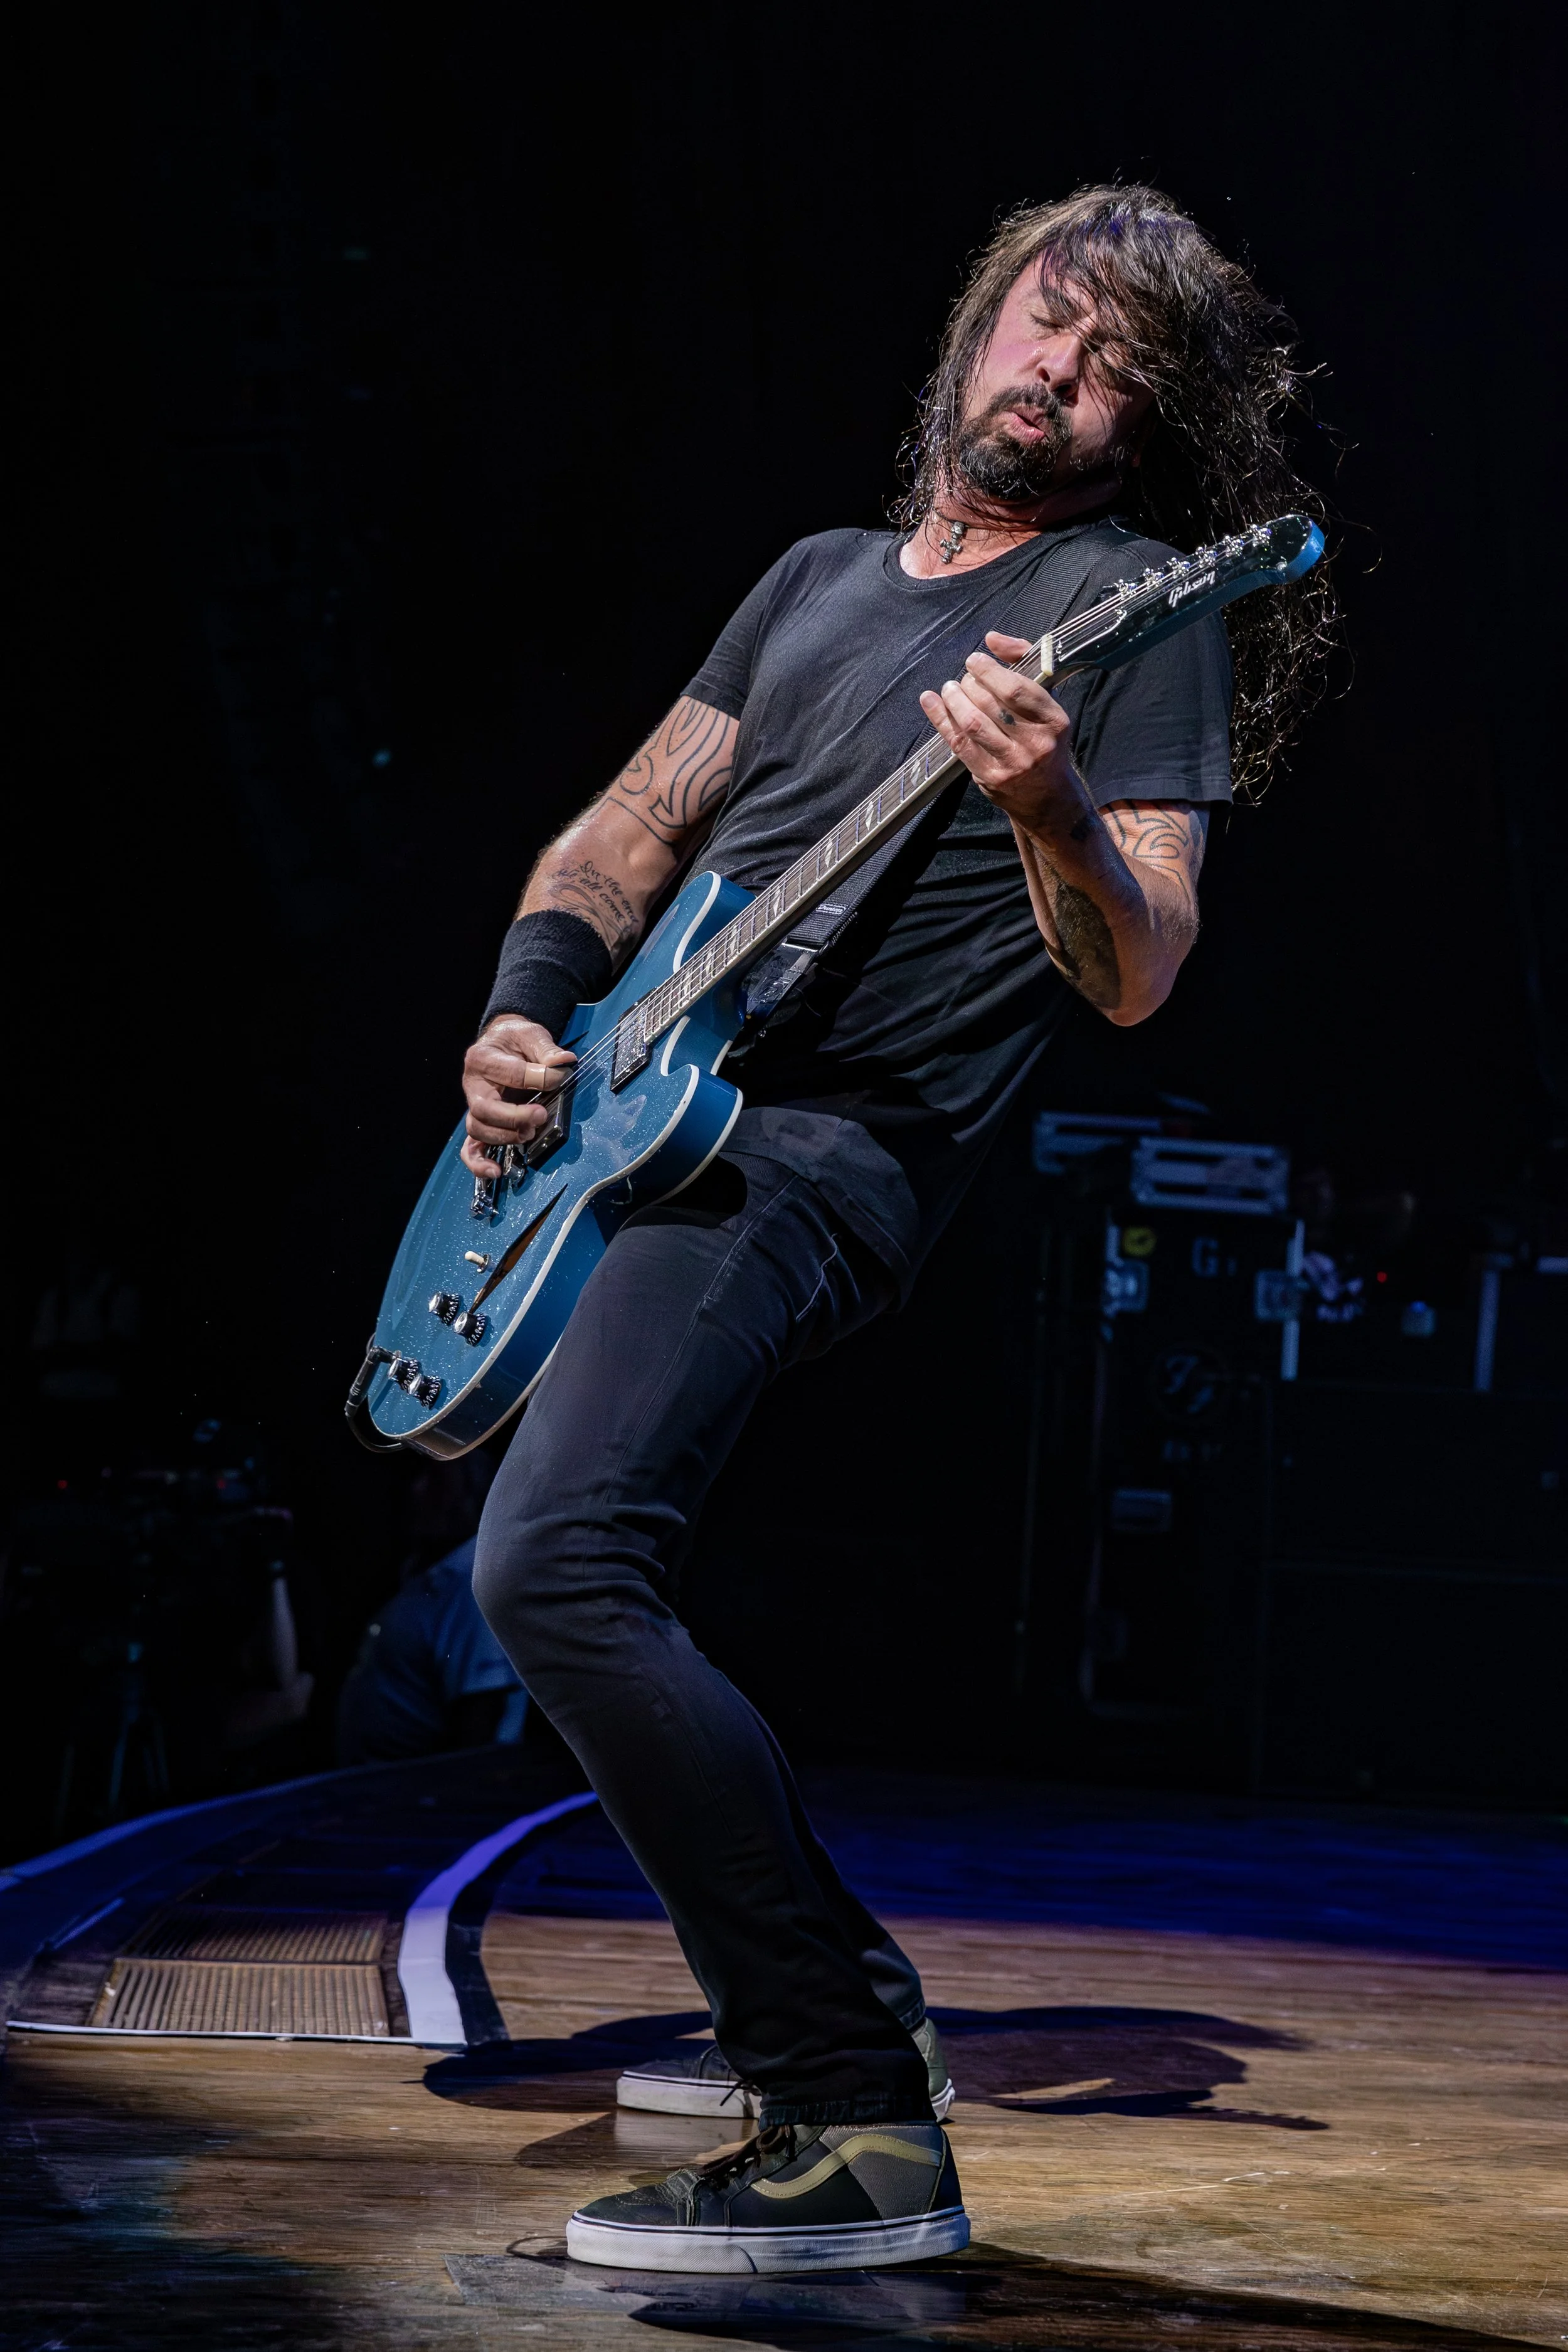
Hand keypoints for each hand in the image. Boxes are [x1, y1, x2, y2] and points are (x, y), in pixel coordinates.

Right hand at [460, 1016, 574, 1177]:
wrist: (501, 1043)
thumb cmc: (515, 1040)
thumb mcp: (531, 1034)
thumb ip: (546, 1049)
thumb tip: (564, 1063)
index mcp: (482, 1057)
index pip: (510, 1073)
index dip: (539, 1078)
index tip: (560, 1076)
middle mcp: (472, 1084)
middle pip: (485, 1108)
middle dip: (515, 1116)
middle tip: (541, 1114)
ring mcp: (474, 1106)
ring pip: (479, 1128)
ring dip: (505, 1136)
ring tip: (530, 1133)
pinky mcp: (480, 1123)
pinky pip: (471, 1148)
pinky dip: (479, 1163)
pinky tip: (495, 1172)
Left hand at [918, 630, 1086, 833]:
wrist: (1047, 797)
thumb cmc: (1044, 739)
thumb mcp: (1045, 702)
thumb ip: (1022, 663)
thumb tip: (991, 638)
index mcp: (1054, 720)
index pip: (1016, 689)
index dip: (989, 670)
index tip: (975, 660)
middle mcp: (1035, 743)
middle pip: (991, 704)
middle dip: (970, 683)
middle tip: (964, 677)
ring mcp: (1012, 763)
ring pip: (973, 723)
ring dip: (954, 700)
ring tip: (949, 688)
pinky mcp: (990, 778)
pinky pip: (959, 744)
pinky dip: (940, 719)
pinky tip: (930, 702)